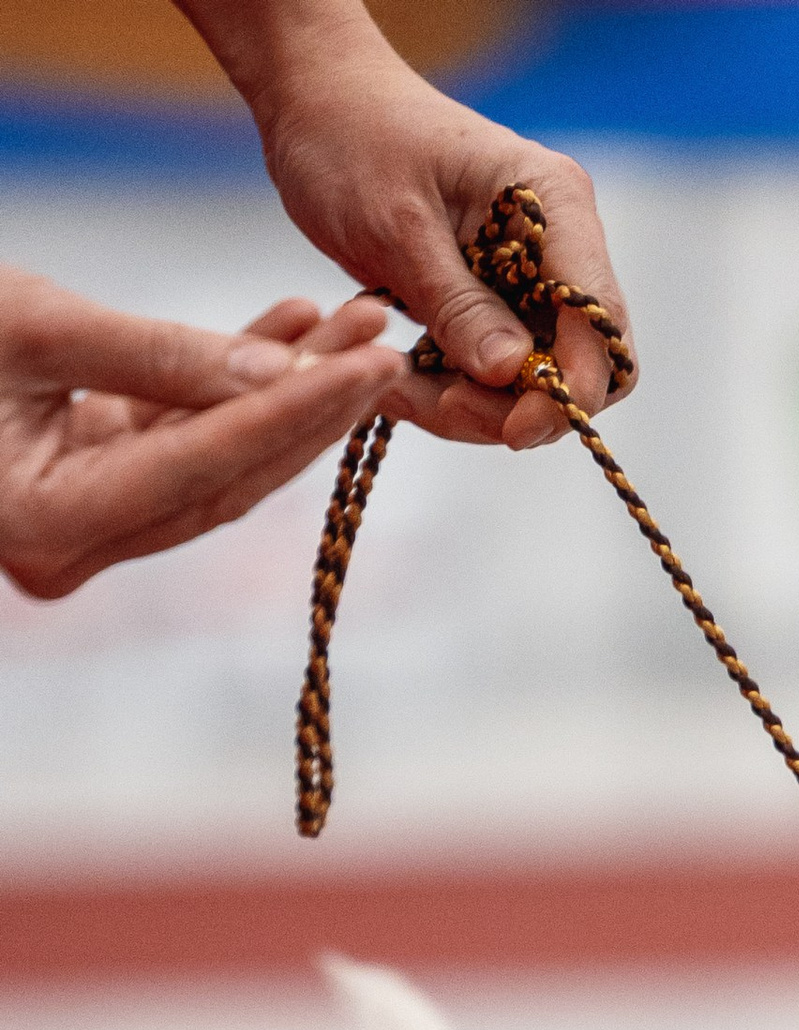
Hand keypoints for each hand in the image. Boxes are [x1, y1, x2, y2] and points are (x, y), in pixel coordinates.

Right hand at [0, 271, 391, 601]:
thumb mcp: (36, 329)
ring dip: (288, 396)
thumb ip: (158, 354)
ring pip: (217, 467)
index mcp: (50, 527)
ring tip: (352, 330)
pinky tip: (293, 335)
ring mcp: (88, 532)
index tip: (368, 366)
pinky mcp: (96, 493)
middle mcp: (75, 551)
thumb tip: (283, 368)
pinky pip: (187, 444)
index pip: (202, 469)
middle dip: (309, 409)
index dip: (291, 413)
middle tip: (382, 346)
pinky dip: (236, 389)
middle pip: (225, 482)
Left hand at [184, 5, 632, 450]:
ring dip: (469, 408)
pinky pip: (489, 375)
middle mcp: (557, 247)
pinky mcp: (491, 304)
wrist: (316, 104)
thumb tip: (511, 373)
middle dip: (517, 407)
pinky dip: (446, 393)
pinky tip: (396, 381)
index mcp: (556, 207)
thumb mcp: (397, 225)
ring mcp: (526, 279)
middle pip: (577, 366)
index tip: (512, 429)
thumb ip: (458, 302)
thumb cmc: (352, 138)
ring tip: (395, 391)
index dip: (570, 389)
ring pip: (530, 383)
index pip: (600, 324)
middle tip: (441, 408)